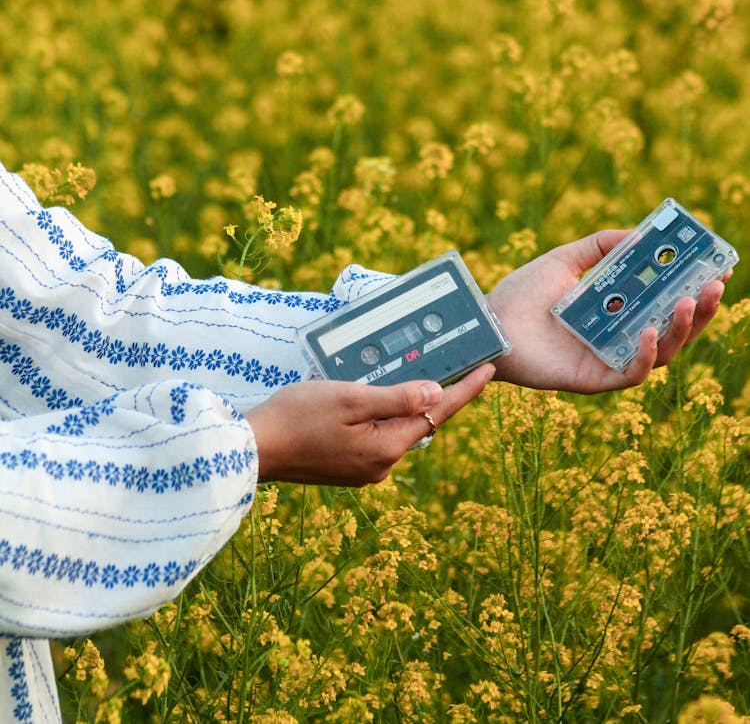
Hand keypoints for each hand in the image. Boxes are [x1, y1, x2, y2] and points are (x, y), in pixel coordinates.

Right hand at [246, 363, 494, 485]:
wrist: (253, 448)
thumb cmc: (298, 416)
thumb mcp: (350, 398)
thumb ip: (396, 398)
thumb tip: (436, 394)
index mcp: (387, 447)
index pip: (438, 413)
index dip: (466, 390)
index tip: (490, 369)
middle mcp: (381, 465)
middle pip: (421, 424)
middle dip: (438, 396)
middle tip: (457, 365)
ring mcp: (364, 470)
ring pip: (398, 431)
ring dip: (408, 406)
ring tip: (417, 375)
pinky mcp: (347, 468)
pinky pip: (377, 438)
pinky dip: (384, 417)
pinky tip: (376, 399)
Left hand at [487, 230, 728, 393]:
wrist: (487, 323)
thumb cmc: (521, 294)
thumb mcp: (564, 260)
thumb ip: (599, 246)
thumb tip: (638, 233)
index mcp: (618, 313)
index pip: (667, 304)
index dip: (695, 290)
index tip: (718, 268)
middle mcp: (619, 339)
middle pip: (674, 331)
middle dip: (699, 309)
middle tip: (715, 284)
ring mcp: (608, 361)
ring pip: (661, 354)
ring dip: (679, 329)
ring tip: (686, 301)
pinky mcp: (592, 380)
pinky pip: (630, 375)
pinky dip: (645, 356)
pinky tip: (648, 331)